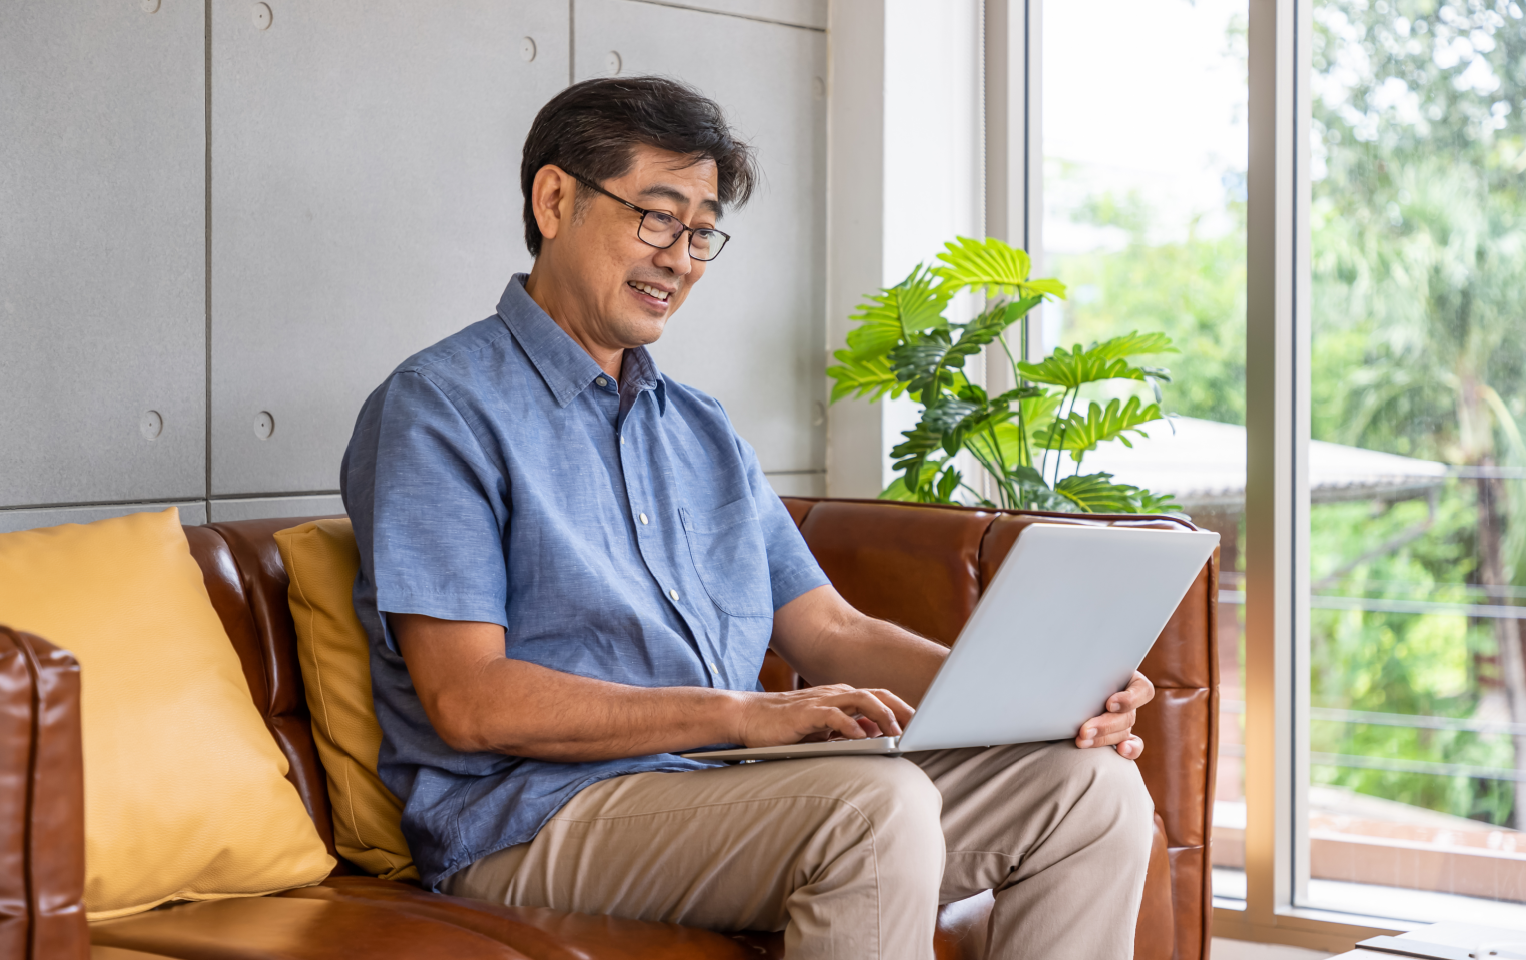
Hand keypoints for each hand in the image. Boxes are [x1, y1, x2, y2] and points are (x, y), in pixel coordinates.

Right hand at [733, 684, 913, 746]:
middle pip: (877, 695)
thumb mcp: (821, 729)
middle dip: (901, 709)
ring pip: (860, 700)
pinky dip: (849, 726)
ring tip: (897, 733)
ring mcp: (820, 701)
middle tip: (921, 726)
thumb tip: (875, 734)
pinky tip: (861, 738)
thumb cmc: (784, 726)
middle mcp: (834, 694)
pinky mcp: (805, 713)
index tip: (922, 725)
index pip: (879, 697)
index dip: (902, 709)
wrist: (747, 716)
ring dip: (882, 716)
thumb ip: (847, 728)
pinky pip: (833, 716)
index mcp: (840, 697)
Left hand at [1074, 671, 1153, 760]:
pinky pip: (1133, 744)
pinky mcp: (1121, 733)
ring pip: (1123, 732)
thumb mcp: (1086, 666)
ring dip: (1102, 738)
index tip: (1109, 704)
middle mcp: (1130, 699)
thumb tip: (1071, 669)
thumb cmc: (1080, 670)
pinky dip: (1130, 749)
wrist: (1070, 682)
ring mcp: (1126, 717)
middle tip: (1084, 730)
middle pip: (1128, 716)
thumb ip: (1086, 667)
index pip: (1142, 689)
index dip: (1129, 699)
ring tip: (1082, 740)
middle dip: (1105, 725)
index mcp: (1128, 678)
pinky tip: (1120, 750)